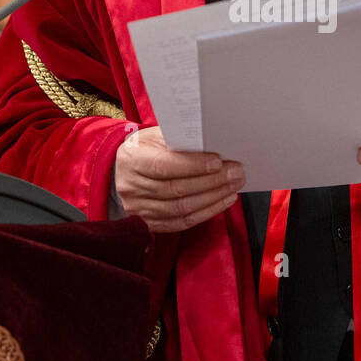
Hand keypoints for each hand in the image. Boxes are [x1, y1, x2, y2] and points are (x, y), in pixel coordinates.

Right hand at [114, 125, 244, 231]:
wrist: (123, 172)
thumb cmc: (146, 149)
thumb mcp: (155, 137)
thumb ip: (178, 140)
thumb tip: (211, 145)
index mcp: (131, 159)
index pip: (163, 165)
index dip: (192, 165)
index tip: (218, 161)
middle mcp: (131, 186)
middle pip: (176, 189)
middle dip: (211, 181)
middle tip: (236, 173)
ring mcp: (138, 208)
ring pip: (181, 208)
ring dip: (213, 198)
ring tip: (234, 186)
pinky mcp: (149, 223)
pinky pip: (182, 222)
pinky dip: (206, 212)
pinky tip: (222, 200)